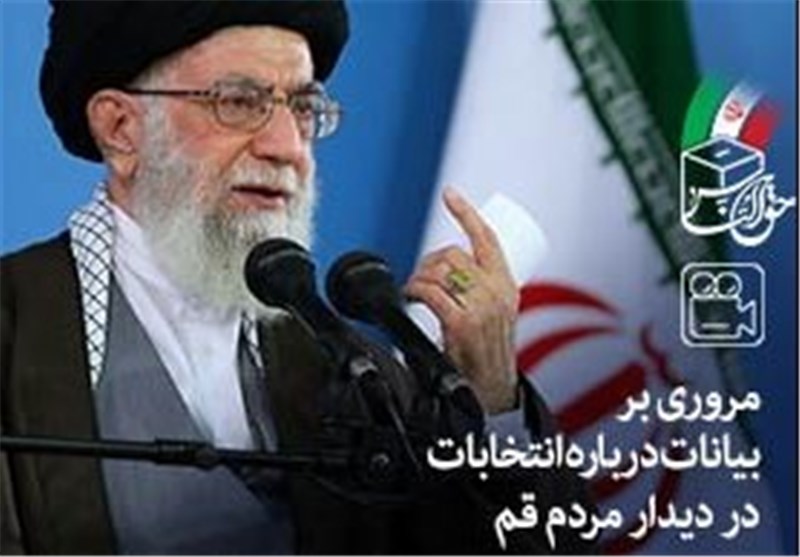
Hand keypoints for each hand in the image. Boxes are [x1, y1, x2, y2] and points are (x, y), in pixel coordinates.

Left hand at [405, 188, 519, 413]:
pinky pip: (431, 292)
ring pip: (440, 271)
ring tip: (416, 291)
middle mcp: (497, 292)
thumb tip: (445, 270)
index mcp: (507, 284)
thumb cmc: (487, 352)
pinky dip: (414, 290)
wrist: (492, 389)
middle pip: (454, 254)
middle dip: (429, 261)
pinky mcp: (463, 323)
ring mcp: (482, 307)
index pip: (488, 238)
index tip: (450, 194)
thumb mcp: (495, 313)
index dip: (467, 213)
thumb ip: (479, 289)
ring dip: (419, 276)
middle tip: (420, 278)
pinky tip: (411, 297)